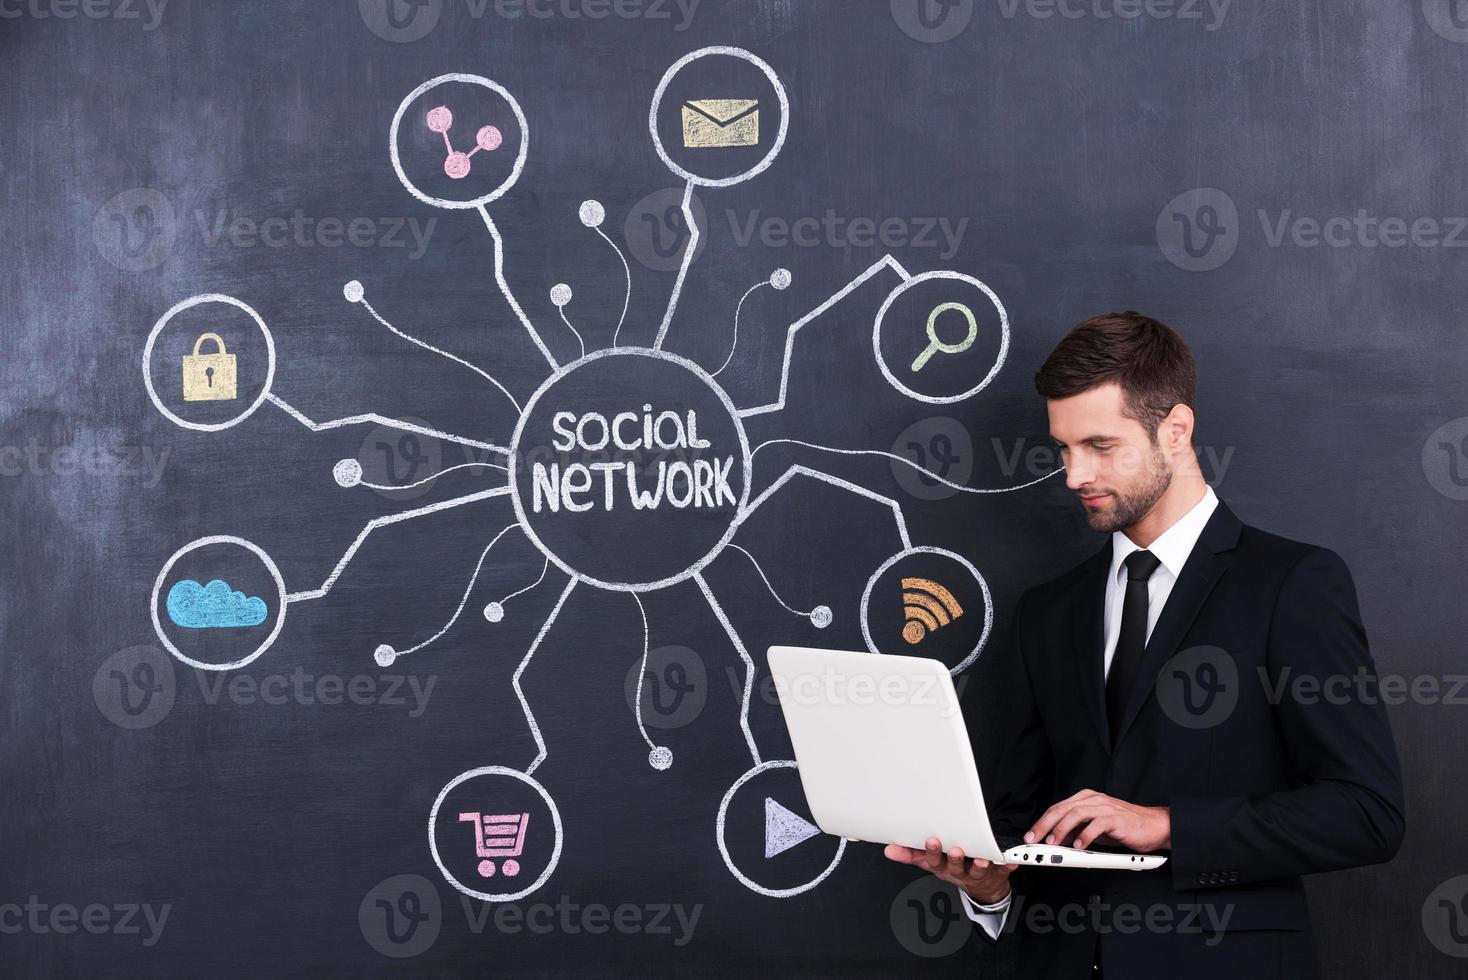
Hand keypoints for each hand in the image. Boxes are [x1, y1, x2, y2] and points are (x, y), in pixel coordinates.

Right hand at [883, 837, 1017, 904]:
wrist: (983, 889)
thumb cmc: (954, 869)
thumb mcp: (931, 863)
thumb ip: (910, 855)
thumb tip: (889, 850)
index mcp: (942, 867)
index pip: (933, 861)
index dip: (932, 852)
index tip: (931, 840)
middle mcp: (959, 872)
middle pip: (955, 866)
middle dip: (954, 859)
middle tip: (955, 850)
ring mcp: (977, 874)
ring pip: (978, 871)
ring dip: (980, 865)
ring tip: (982, 859)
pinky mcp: (996, 874)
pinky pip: (1003, 870)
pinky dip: (1009, 865)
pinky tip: (1012, 861)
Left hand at [1025, 789, 1169, 851]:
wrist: (1154, 826)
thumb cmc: (1125, 827)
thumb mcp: (1095, 829)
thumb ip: (1078, 831)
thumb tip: (1057, 840)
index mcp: (1086, 799)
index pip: (1057, 808)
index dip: (1042, 822)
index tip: (1031, 836)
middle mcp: (1093, 799)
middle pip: (1061, 809)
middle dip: (1044, 825)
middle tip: (1034, 840)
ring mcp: (1104, 807)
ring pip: (1075, 814)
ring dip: (1061, 830)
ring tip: (1053, 843)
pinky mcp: (1116, 818)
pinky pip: (1096, 825)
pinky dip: (1085, 836)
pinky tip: (1078, 846)